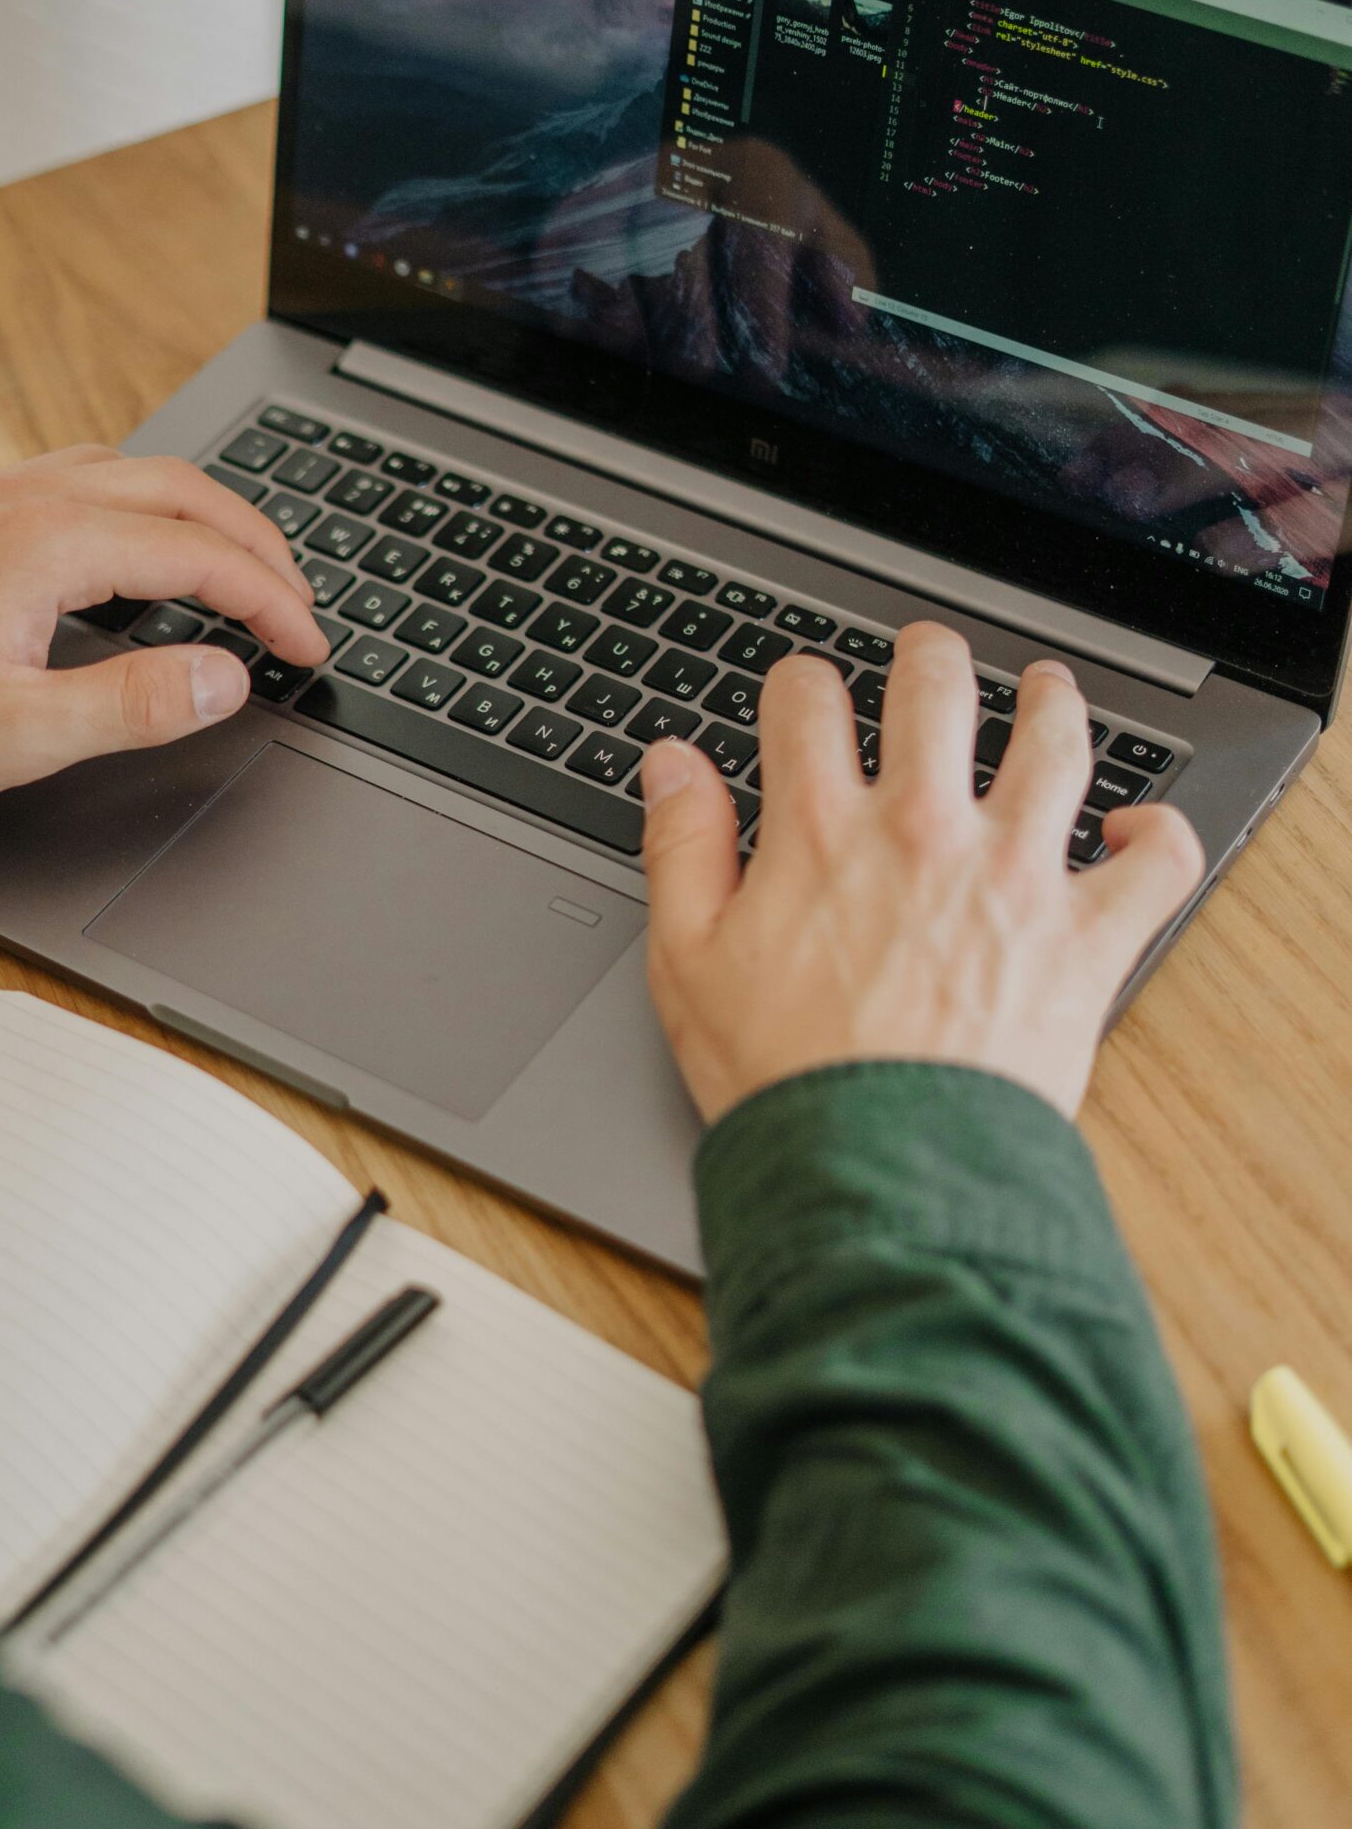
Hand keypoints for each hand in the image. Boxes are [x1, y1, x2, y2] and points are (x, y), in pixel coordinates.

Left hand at [0, 447, 328, 815]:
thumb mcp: (24, 736)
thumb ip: (138, 703)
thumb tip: (226, 677)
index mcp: (47, 543)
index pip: (200, 555)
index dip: (271, 601)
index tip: (310, 646)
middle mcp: (22, 500)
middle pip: (180, 491)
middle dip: (255, 544)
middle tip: (298, 602)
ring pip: (130, 473)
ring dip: (199, 515)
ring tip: (237, 566)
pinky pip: (79, 479)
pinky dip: (140, 505)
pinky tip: (139, 546)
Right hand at [640, 621, 1203, 1123]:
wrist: (880, 1171)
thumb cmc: (783, 1082)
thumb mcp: (688, 963)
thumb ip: (680, 848)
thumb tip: (672, 766)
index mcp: (822, 832)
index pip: (810, 702)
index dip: (802, 684)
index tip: (805, 696)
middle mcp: (924, 831)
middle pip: (937, 688)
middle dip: (928, 657)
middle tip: (928, 658)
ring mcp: (1015, 875)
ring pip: (1055, 741)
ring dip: (1050, 702)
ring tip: (1044, 691)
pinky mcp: (1086, 936)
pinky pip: (1155, 861)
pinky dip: (1156, 835)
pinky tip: (1132, 830)